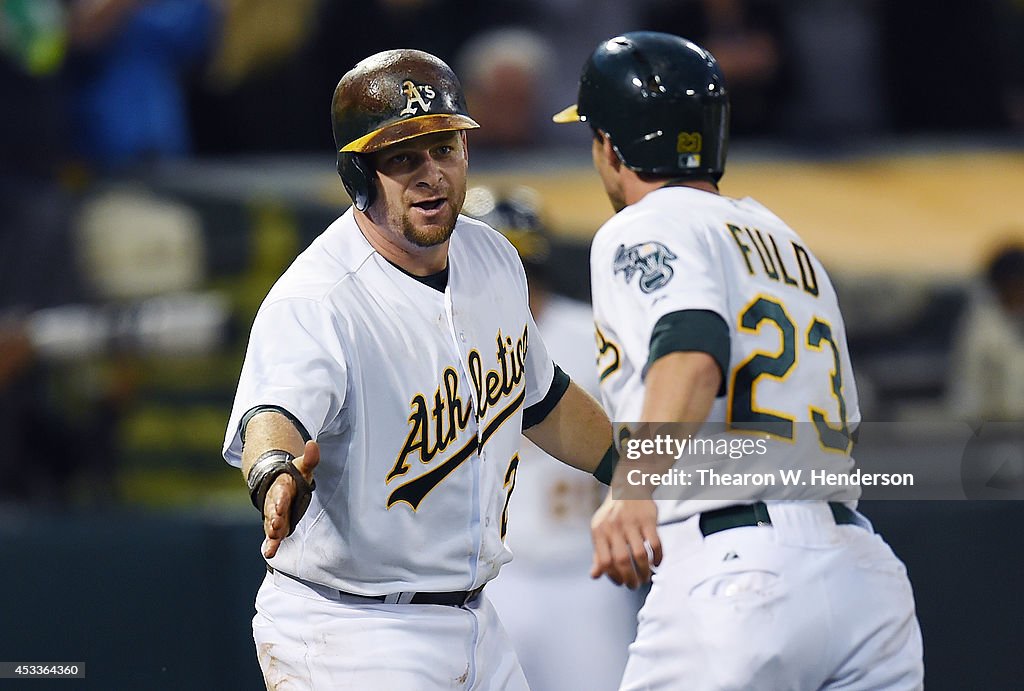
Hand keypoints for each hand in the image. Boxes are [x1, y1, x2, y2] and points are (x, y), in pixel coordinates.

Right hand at [262, 440, 319, 557]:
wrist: (275, 483)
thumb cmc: (292, 477)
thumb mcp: (302, 467)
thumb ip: (310, 458)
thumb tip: (313, 444)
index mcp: (282, 486)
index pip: (281, 492)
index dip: (280, 499)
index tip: (280, 505)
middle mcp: (274, 502)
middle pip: (273, 510)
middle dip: (275, 517)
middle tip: (276, 526)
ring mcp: (274, 515)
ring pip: (271, 524)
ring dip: (272, 532)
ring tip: (273, 541)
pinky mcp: (275, 526)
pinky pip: (272, 536)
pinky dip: (270, 544)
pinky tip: (269, 553)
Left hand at [590, 492, 661, 588]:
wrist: (628, 487)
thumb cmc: (612, 515)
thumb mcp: (600, 530)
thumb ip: (599, 553)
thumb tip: (595, 576)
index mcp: (599, 531)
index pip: (604, 561)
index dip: (613, 576)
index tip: (621, 582)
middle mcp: (614, 527)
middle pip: (622, 561)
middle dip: (630, 578)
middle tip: (635, 585)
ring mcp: (632, 522)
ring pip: (640, 555)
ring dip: (644, 571)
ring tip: (646, 578)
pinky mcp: (649, 519)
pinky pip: (655, 543)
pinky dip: (658, 557)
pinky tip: (657, 563)